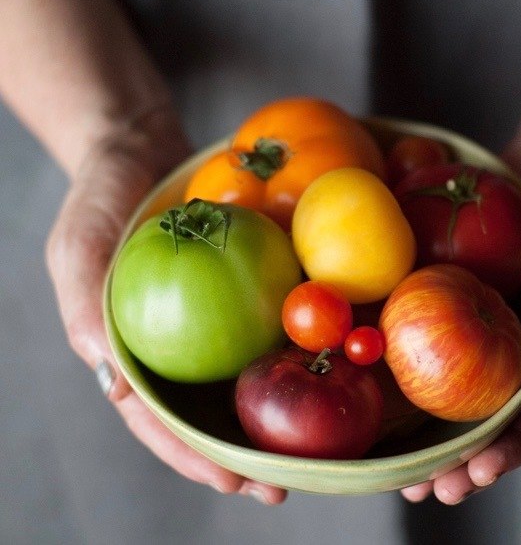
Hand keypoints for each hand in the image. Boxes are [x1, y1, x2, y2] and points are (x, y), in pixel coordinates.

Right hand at [45, 108, 287, 504]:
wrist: (144, 146)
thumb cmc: (101, 196)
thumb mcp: (79, 246)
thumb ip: (87, 310)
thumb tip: (117, 384)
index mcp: (137, 351)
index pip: (161, 418)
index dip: (193, 455)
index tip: (234, 481)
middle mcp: (181, 343)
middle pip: (211, 411)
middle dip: (246, 453)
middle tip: (284, 484)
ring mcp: (216, 317)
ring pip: (246, 375)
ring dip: (281, 411)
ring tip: (318, 447)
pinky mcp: (245, 286)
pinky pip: (271, 319)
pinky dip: (296, 343)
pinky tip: (331, 361)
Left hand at [401, 55, 520, 506]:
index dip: (505, 452)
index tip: (473, 479)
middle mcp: (512, 341)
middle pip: (482, 412)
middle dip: (455, 457)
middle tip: (423, 491)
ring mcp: (480, 319)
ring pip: (450, 383)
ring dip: (425, 426)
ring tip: (397, 466)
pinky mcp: (453, 290)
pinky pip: (428, 329)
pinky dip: (405, 360)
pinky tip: (376, 379)